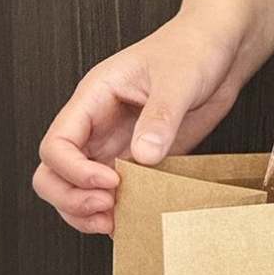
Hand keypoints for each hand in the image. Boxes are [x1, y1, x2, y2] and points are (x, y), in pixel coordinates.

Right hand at [34, 12, 241, 235]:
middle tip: (108, 209)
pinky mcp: (141, 163)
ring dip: (88, 213)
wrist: (218, 53)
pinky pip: (118, 195)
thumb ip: (160, 117)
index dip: (74, 172)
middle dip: (71, 199)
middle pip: (54, 173)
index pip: (57, 144)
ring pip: (78, 190)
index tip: (111, 183)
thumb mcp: (178, 79)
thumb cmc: (191, 51)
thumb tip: (144, 156)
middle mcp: (97, 127)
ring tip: (117, 223)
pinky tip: (137, 222)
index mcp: (94, 100)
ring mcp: (117, 147)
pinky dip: (120, 214)